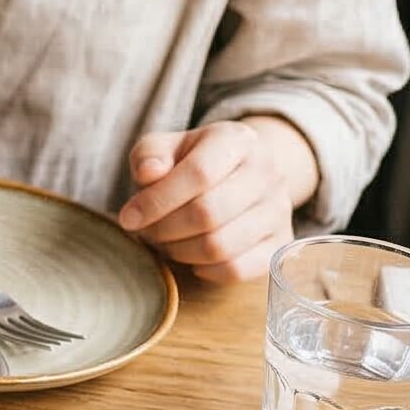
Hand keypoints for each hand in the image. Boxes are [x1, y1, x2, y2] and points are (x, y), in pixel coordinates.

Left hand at [117, 118, 315, 282]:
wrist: (240, 171)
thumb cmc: (192, 159)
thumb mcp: (165, 146)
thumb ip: (149, 155)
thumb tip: (149, 174)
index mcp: (237, 140)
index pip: (199, 174)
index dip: (157, 200)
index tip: (128, 217)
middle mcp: (268, 173)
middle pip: (208, 213)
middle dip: (164, 229)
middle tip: (145, 231)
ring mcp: (279, 210)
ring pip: (220, 246)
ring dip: (179, 251)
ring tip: (164, 241)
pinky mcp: (280, 243)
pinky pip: (238, 269)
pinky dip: (204, 270)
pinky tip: (190, 257)